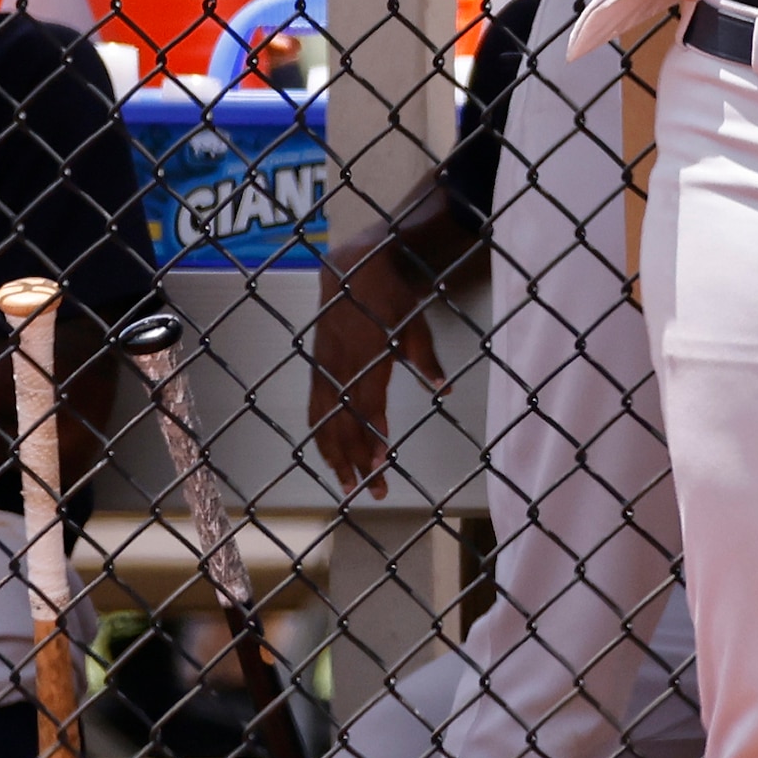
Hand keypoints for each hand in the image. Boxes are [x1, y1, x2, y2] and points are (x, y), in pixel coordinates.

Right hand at [308, 238, 440, 497]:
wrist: (354, 266)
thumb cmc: (392, 295)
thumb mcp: (415, 323)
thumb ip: (426, 358)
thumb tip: (444, 388)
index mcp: (368, 355)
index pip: (367, 405)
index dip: (371, 437)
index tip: (378, 464)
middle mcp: (340, 365)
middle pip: (343, 422)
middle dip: (355, 460)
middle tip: (371, 491)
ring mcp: (324, 367)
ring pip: (323, 420)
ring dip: (334, 455)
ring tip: (347, 485)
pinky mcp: (316, 366)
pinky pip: (314, 406)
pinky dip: (320, 433)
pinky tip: (326, 453)